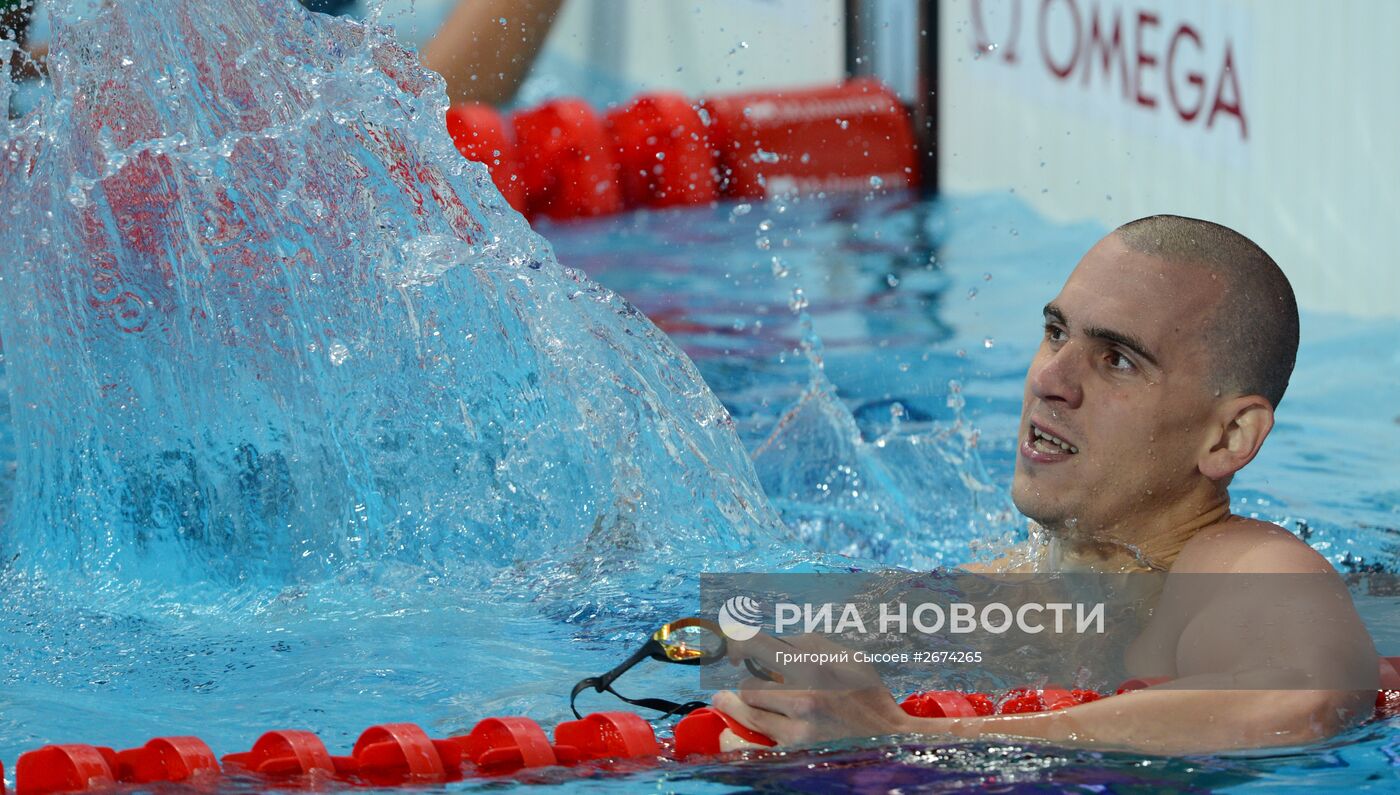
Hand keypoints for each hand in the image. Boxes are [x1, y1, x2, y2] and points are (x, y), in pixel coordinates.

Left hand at [712, 632, 917, 745]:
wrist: (889, 739)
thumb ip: (813, 645)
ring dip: (740, 705)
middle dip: (747, 681)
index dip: (738, 644)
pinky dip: (744, 734)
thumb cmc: (868, 696)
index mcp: (816, 663)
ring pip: (748, 709)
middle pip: (748, 681)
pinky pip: (756, 739)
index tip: (734, 650)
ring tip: (730, 702)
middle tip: (747, 683)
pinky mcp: (797, 748)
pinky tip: (737, 731)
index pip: (758, 644)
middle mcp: (805, 692)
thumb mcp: (849, 658)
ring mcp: (799, 723)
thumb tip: (778, 640)